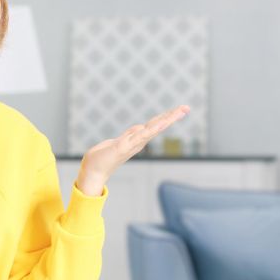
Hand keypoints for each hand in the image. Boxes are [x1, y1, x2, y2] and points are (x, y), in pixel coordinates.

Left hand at [76, 105, 190, 195]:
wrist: (92, 172)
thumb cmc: (102, 158)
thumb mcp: (118, 141)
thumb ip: (130, 135)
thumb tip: (140, 127)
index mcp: (136, 140)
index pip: (154, 125)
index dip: (166, 117)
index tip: (180, 109)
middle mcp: (137, 142)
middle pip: (157, 126)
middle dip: (172, 117)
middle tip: (186, 107)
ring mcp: (132, 144)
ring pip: (152, 129)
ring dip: (166, 120)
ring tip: (178, 112)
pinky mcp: (123, 147)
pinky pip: (139, 136)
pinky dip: (150, 130)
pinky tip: (160, 124)